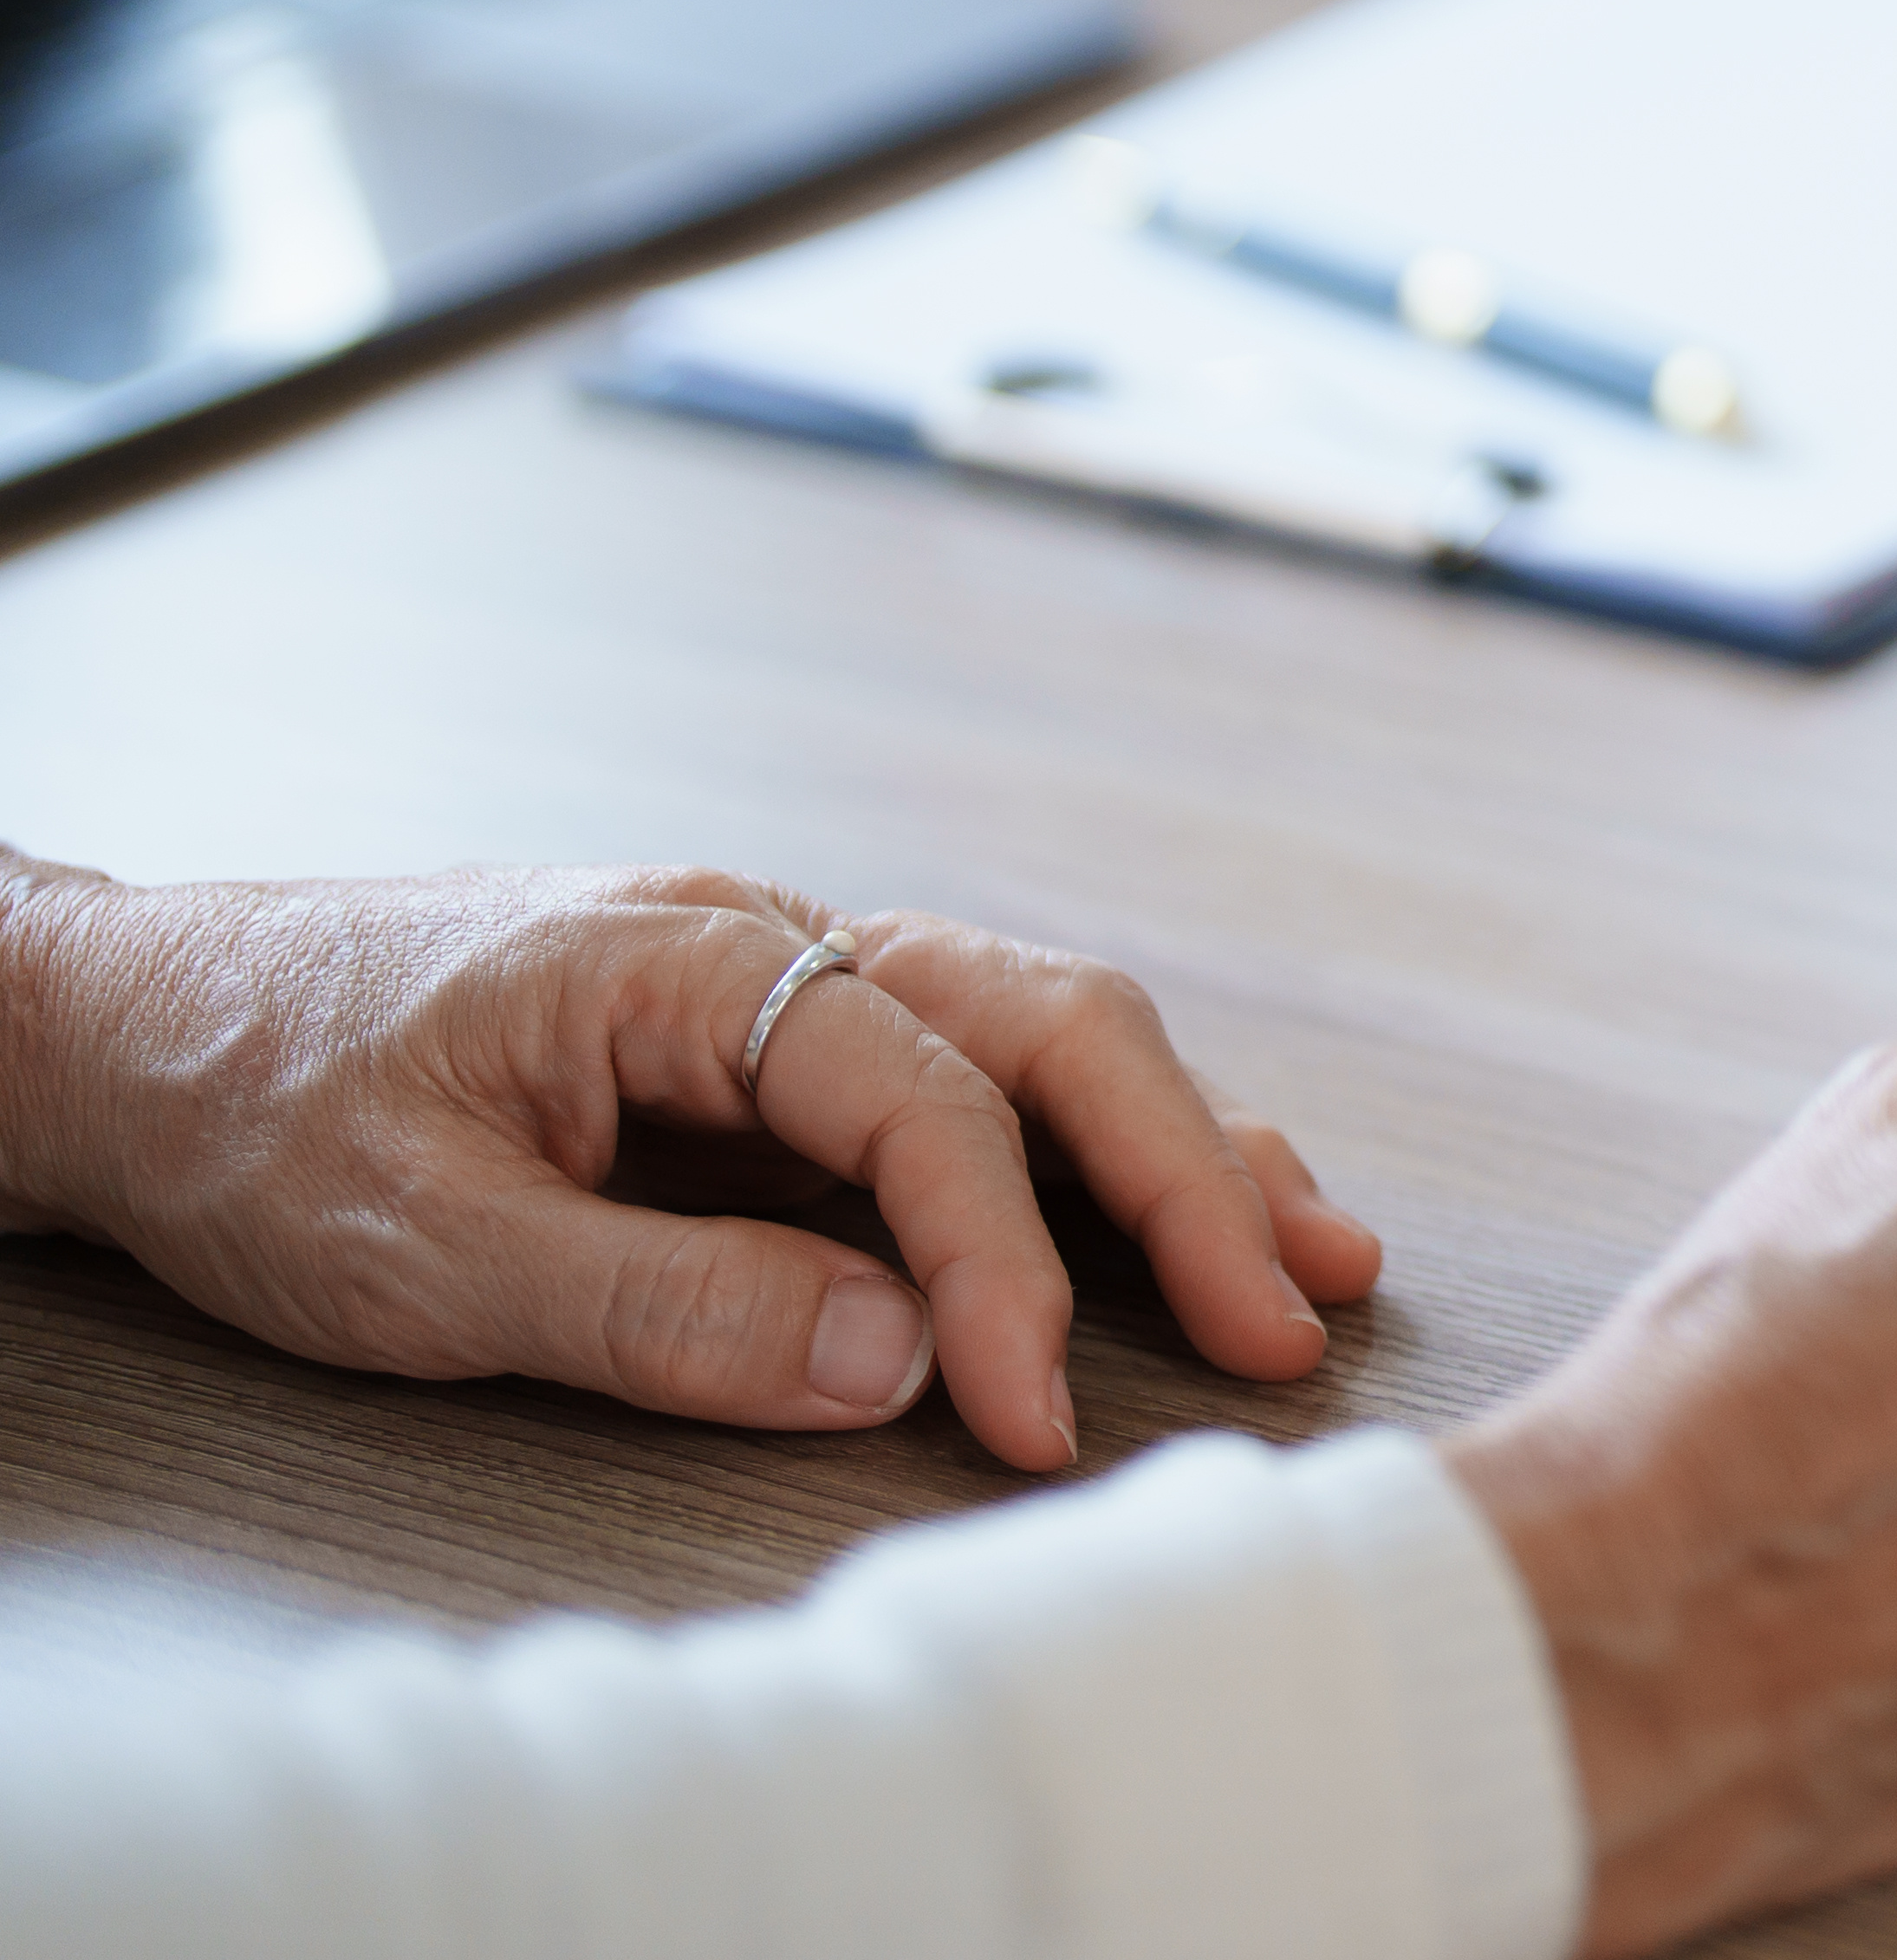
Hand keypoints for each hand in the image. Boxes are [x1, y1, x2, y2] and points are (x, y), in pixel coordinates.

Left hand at [0, 850, 1372, 1471]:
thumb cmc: (254, 1115)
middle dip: (1181, 1175)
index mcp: (687, 956)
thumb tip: (892, 1356)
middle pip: (1041, 1023)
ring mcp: (780, 975)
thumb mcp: (419, 1249)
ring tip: (1310, 1257)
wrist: (126, 1026)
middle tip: (1279, 1319)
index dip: (998, 1263)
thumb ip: (660, 1305)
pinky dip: (1100, 1138)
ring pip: (1040, 1030)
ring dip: (1182, 1143)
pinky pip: (978, 1067)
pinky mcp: (769, 1043)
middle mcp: (769, 938)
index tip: (1024, 1417)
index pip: (917, 1100)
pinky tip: (1191, 1195)